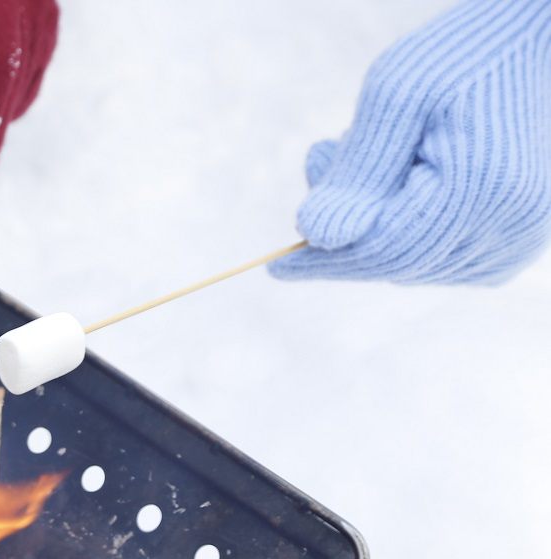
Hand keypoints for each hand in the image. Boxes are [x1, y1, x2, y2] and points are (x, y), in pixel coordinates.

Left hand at [271, 0, 550, 284]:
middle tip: (320, 158)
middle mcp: (510, 226)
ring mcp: (519, 239)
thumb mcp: (399, 94)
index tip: (275, 269)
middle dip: (344, 228)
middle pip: (397, 262)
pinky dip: (405, 226)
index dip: (325, 262)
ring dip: (372, 222)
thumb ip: (358, 171)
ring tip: (357, 149)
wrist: (533, 47)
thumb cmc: (462, 57)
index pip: (384, 251)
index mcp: (483, 188)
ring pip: (415, 263)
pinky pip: (440, 257)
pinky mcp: (516, 241)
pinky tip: (397, 173)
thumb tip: (317, 236)